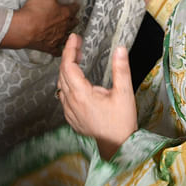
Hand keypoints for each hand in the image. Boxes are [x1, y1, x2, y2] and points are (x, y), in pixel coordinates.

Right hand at [2, 0, 79, 54]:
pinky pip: (57, 50)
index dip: (75, 5)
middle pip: (73, 23)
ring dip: (69, 33)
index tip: (75, 4)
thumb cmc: (35, 10)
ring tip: (69, 31)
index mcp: (65, 13)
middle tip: (73, 16)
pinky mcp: (49, 47)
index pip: (74, 8)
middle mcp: (64, 27)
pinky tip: (59, 48)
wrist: (22, 29)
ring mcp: (57, 38)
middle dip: (74, 19)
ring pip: (67, 36)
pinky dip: (59, 48)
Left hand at [58, 34, 136, 159]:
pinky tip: (76, 80)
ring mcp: (69, 112)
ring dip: (66, 70)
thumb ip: (121, 69)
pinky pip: (63, 96)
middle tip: (77, 45)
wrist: (118, 147)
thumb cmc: (122, 122)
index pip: (68, 66)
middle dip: (68, 56)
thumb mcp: (124, 93)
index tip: (74, 38)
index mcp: (82, 95)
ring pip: (60, 85)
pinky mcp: (71, 118)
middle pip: (62, 74)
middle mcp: (71, 103)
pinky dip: (66, 83)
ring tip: (76, 58)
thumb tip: (120, 49)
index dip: (69, 50)